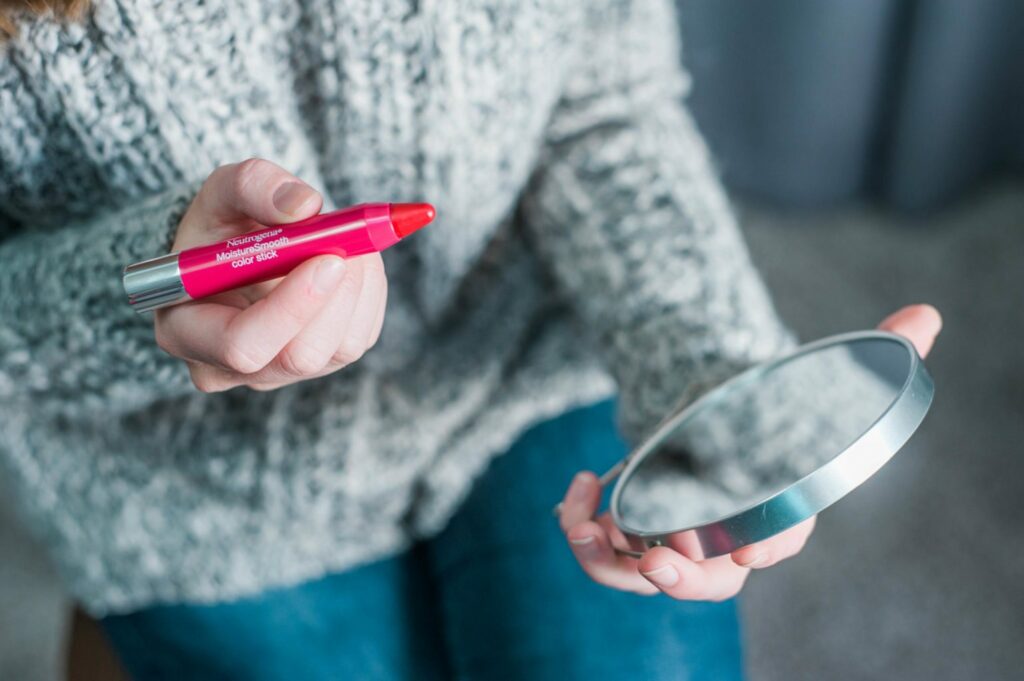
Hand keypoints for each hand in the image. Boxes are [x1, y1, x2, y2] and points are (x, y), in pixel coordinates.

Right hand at [154, 158, 387, 392]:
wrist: (244, 247)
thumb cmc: (223, 224)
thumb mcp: (223, 192)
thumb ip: (252, 185)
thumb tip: (304, 206)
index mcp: (186, 332)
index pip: (242, 346)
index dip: (291, 308)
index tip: (328, 259)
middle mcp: (230, 368)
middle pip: (300, 356)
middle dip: (336, 297)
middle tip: (351, 246)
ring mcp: (279, 373)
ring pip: (340, 348)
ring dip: (359, 290)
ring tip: (351, 243)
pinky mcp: (323, 364)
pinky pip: (361, 338)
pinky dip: (370, 295)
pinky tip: (356, 262)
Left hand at [560, 304, 941, 598]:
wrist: (708, 406)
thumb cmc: (762, 406)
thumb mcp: (805, 378)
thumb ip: (863, 355)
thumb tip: (924, 316)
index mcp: (773, 510)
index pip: (778, 540)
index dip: (764, 547)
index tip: (743, 548)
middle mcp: (723, 536)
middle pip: (710, 582)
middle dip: (684, 581)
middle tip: (658, 561)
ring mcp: (674, 537)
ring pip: (643, 575)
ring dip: (609, 563)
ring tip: (583, 525)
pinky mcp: (634, 526)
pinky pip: (606, 549)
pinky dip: (584, 526)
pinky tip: (581, 483)